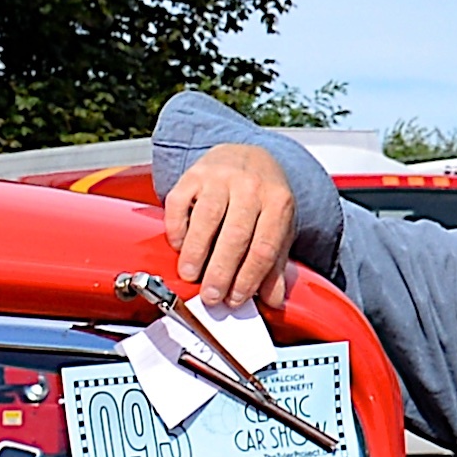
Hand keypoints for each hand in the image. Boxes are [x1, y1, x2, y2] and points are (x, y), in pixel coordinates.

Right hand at [160, 143, 299, 312]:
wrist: (247, 156)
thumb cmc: (262, 197)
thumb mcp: (279, 228)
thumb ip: (275, 265)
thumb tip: (272, 300)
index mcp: (277, 201)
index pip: (264, 247)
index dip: (248, 277)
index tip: (235, 298)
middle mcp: (250, 185)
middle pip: (235, 234)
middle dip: (221, 271)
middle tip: (211, 295)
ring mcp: (221, 177)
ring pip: (207, 217)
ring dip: (196, 252)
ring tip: (191, 275)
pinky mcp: (194, 174)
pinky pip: (180, 202)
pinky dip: (177, 227)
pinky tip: (180, 246)